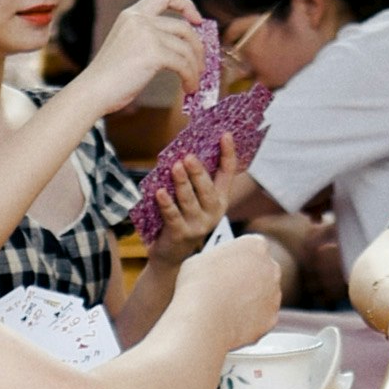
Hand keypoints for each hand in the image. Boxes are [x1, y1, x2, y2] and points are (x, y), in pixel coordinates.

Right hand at [81, 0, 205, 115]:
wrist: (93, 91)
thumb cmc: (109, 77)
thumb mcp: (127, 46)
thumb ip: (148, 38)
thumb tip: (180, 47)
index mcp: (131, 15)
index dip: (186, 5)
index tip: (197, 20)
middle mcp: (139, 19)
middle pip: (183, 27)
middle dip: (197, 47)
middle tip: (201, 65)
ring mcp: (146, 34)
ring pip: (186, 48)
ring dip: (195, 68)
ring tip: (194, 83)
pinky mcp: (153, 53)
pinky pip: (183, 64)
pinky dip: (190, 77)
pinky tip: (188, 88)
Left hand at [145, 135, 235, 261]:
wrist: (172, 254)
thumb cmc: (182, 218)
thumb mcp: (193, 199)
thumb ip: (194, 179)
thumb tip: (184, 149)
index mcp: (219, 199)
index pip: (228, 174)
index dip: (228, 154)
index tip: (226, 135)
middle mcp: (213, 212)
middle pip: (208, 189)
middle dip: (199, 173)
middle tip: (188, 156)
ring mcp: (198, 225)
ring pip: (190, 201)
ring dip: (182, 184)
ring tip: (175, 167)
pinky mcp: (181, 234)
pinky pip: (173, 216)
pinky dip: (167, 204)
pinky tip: (160, 192)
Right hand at [175, 230, 282, 350]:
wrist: (204, 320)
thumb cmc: (197, 286)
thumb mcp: (200, 260)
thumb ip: (216, 260)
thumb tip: (216, 267)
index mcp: (255, 245)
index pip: (252, 246)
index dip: (241, 255)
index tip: (234, 261)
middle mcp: (271, 267)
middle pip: (263, 270)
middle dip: (251, 276)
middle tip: (235, 283)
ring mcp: (274, 294)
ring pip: (265, 294)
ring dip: (253, 298)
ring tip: (234, 304)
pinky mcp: (272, 317)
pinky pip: (262, 316)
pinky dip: (252, 319)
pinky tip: (236, 320)